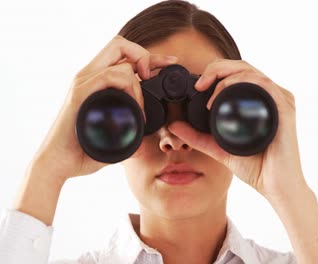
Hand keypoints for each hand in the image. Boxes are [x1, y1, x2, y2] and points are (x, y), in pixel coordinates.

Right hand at [31, 35, 177, 181]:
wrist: (57, 164)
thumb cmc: (82, 151)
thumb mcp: (112, 138)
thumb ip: (126, 136)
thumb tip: (142, 147)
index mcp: (96, 82)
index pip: (123, 55)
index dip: (149, 57)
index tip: (168, 65)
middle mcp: (88, 76)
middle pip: (120, 44)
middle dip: (147, 56)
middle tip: (155, 77)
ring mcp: (83, 83)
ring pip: (119, 60)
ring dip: (138, 83)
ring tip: (140, 109)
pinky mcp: (80, 93)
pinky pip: (108, 75)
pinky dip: (127, 87)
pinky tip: (132, 106)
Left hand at [168, 59, 306, 200]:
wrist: (276, 185)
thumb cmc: (256, 167)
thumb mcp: (219, 148)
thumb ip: (197, 136)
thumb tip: (174, 125)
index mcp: (260, 100)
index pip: (237, 72)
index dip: (215, 71)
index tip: (197, 86)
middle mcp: (271, 95)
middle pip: (243, 66)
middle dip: (216, 68)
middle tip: (200, 84)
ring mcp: (280, 100)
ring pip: (250, 71)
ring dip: (225, 74)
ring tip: (208, 90)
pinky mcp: (285, 108)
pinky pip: (263, 84)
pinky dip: (239, 83)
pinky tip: (222, 95)